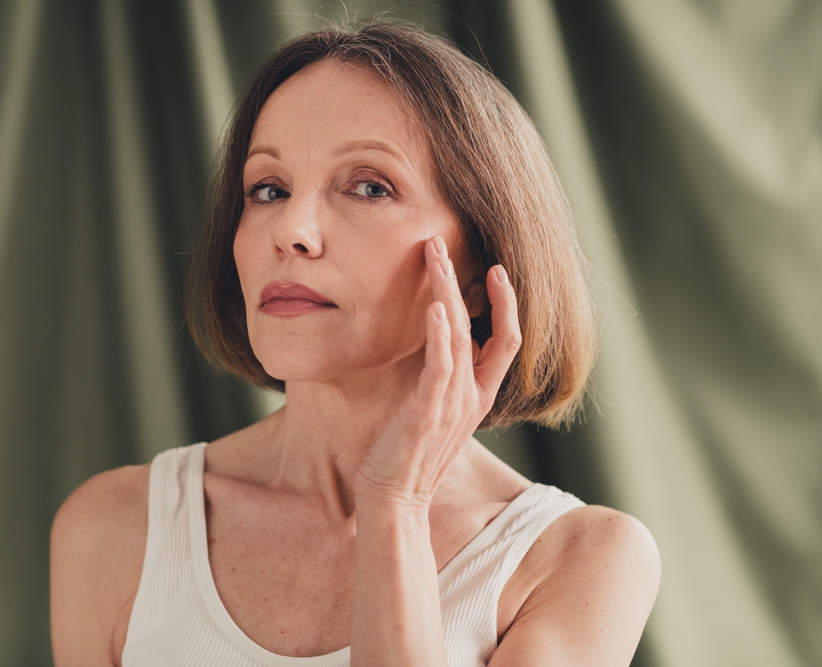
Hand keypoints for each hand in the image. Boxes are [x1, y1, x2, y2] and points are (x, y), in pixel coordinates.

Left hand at [353, 236, 521, 509]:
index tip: (496, 270)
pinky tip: (437, 306)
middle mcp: (473, 396)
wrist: (394, 498)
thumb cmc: (406, 454)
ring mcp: (454, 403)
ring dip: (449, 291)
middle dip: (475, 283)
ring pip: (464, 335)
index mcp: (478, 395)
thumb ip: (443, 381)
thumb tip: (439, 347)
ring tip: (436, 256)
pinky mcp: (429, 410)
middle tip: (447, 245)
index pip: (508, 340)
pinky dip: (442, 333)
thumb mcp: (434, 412)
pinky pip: (442, 364)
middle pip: (491, 328)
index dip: (507, 303)